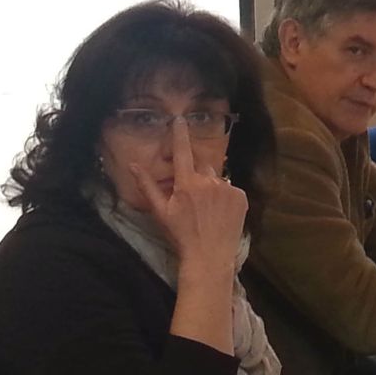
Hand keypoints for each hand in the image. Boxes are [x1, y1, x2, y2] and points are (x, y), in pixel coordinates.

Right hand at [130, 118, 246, 272]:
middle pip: (201, 167)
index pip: (182, 152)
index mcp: (187, 183)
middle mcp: (209, 181)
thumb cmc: (181, 235)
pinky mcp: (242, 197)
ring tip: (207, 210)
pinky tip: (219, 213)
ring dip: (211, 188)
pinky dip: (225, 197)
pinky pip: (231, 189)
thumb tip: (133, 165)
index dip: (180, 134)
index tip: (180, 119)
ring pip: (216, 179)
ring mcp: (228, 188)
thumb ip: (147, 186)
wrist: (209, 255)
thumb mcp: (160, 212)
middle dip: (196, 176)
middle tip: (192, 198)